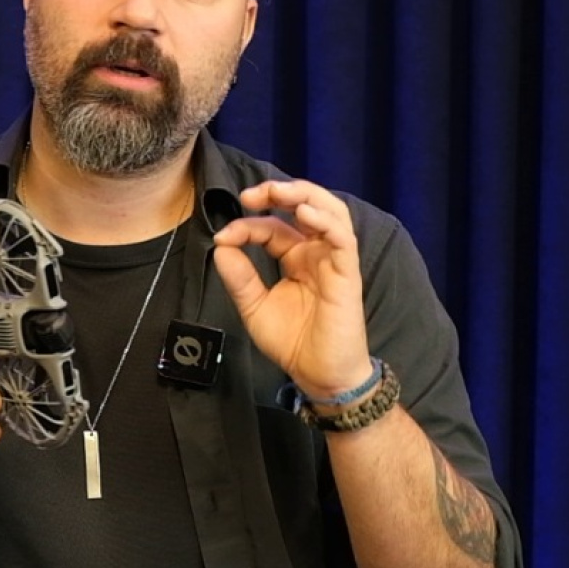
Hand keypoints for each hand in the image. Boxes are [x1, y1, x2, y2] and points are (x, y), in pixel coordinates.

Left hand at [211, 179, 373, 397]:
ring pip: (330, 212)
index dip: (247, 226)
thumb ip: (240, 278)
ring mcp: (334, 261)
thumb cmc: (293, 343)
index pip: (273, 227)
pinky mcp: (348, 275)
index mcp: (295, 257)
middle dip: (279, 192)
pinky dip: (325, 221)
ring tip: (279, 192)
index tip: (223, 236)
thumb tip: (221, 246)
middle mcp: (316, 253)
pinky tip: (305, 213)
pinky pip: (342, 239)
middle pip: (305, 205)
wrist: (319, 376)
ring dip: (305, 195)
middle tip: (250, 194)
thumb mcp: (255, 308)